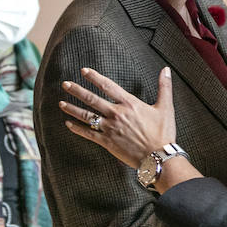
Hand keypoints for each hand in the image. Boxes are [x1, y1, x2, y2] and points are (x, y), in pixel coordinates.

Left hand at [61, 66, 176, 168]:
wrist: (158, 157)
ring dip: (72, 109)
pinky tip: (68, 124)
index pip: (108, 86)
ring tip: (61, 103)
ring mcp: (110, 128)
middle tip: (65, 84)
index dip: (95, 77)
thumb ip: (164, 87)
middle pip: (92, 99)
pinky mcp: (107, 142)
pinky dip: (77, 129)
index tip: (83, 71)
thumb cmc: (163, 133)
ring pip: (87, 116)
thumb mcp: (166, 107)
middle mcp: (116, 114)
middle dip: (77, 90)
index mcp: (129, 104)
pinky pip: (88, 134)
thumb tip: (166, 69)